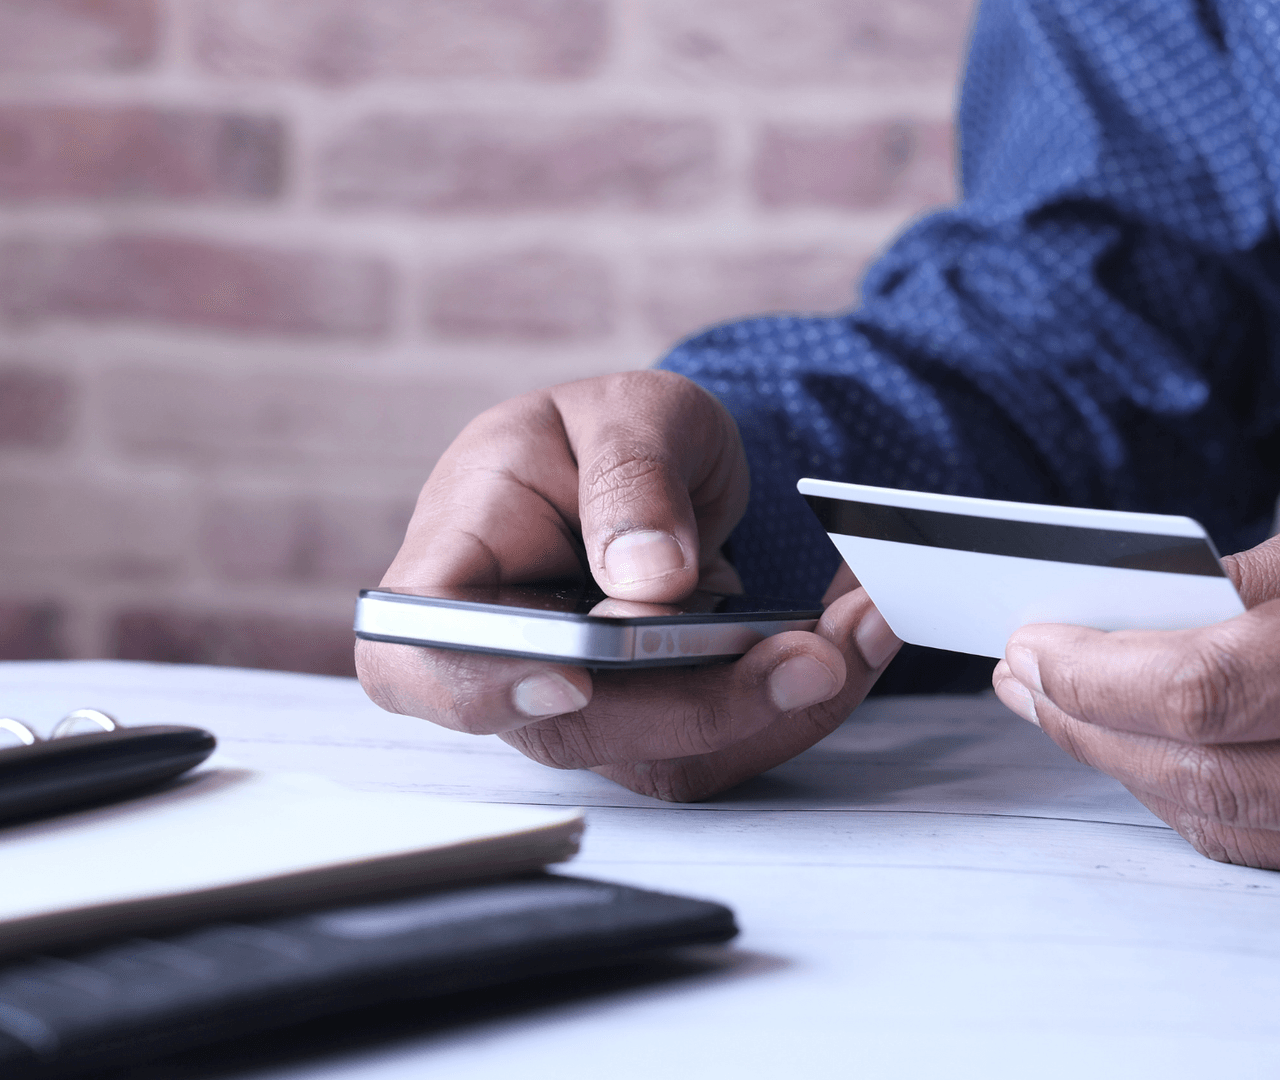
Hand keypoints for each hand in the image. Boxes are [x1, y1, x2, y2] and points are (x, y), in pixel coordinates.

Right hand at [356, 371, 902, 799]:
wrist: (656, 467)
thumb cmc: (605, 433)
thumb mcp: (627, 413)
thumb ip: (632, 480)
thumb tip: (648, 580)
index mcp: (456, 566)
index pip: (417, 657)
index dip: (476, 685)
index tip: (572, 675)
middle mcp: (509, 659)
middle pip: (572, 729)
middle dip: (702, 704)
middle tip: (812, 652)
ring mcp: (584, 707)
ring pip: (666, 757)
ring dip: (778, 708)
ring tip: (862, 628)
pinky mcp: (659, 727)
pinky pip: (729, 744)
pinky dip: (806, 698)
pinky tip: (859, 633)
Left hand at [994, 471, 1279, 893]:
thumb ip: (1260, 577)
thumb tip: (1122, 618)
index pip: (1222, 685)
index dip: (1099, 674)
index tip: (1030, 643)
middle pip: (1221, 777)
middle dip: (1095, 729)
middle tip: (1029, 679)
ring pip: (1251, 833)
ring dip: (1138, 774)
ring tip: (1073, 710)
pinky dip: (1216, 806)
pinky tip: (1164, 753)